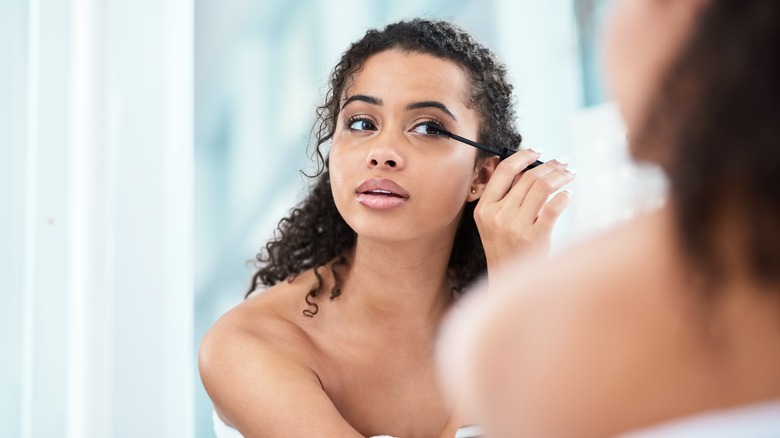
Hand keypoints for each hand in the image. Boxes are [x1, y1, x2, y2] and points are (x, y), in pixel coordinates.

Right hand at [474, 149, 574, 271]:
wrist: (508, 280)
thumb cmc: (505, 248)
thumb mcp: (492, 222)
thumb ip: (504, 197)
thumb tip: (526, 168)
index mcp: (484, 208)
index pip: (504, 172)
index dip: (523, 156)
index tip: (538, 150)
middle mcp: (498, 215)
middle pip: (528, 178)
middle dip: (550, 165)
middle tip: (564, 162)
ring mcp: (516, 227)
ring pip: (542, 187)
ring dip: (561, 176)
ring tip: (570, 174)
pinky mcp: (534, 238)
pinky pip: (553, 208)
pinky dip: (564, 197)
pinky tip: (568, 195)